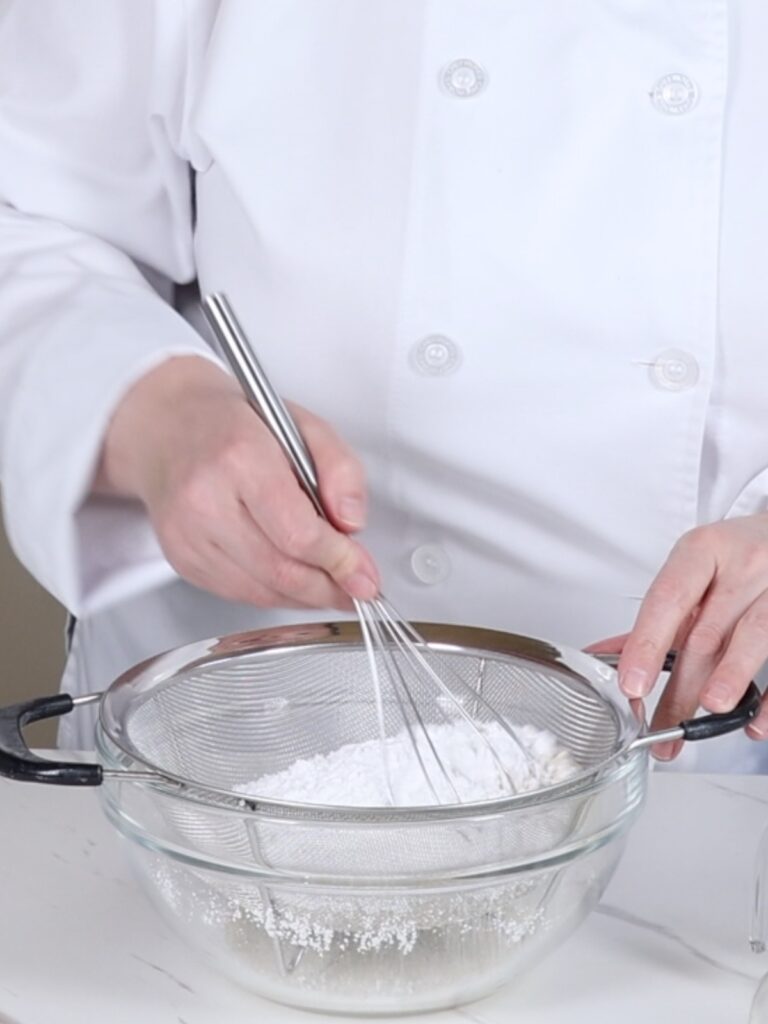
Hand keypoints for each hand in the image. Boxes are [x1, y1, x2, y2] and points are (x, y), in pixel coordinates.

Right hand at [95, 356, 378, 609]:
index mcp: (239, 458)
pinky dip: (275, 595)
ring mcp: (188, 534)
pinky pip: (238, 593)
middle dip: (329, 588)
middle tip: (359, 589)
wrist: (167, 425)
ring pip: (260, 590)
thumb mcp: (303, 425)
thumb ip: (340, 468)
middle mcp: (205, 500)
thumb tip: (351, 522)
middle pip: (281, 570)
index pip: (297, 533)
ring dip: (306, 598)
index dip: (339, 562)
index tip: (364, 573)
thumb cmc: (234, 423)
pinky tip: (296, 583)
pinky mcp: (181, 558)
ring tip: (335, 589)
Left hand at [587, 515, 767, 759]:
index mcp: (705, 550)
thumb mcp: (696, 567)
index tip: (632, 683)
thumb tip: (607, 654)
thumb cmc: (739, 553)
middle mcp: (745, 566)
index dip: (647, 644)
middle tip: (658, 726)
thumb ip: (658, 613)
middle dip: (680, 687)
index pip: (668, 599)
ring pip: (751, 639)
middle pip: (705, 633)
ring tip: (707, 711)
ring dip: (728, 680)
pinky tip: (752, 721)